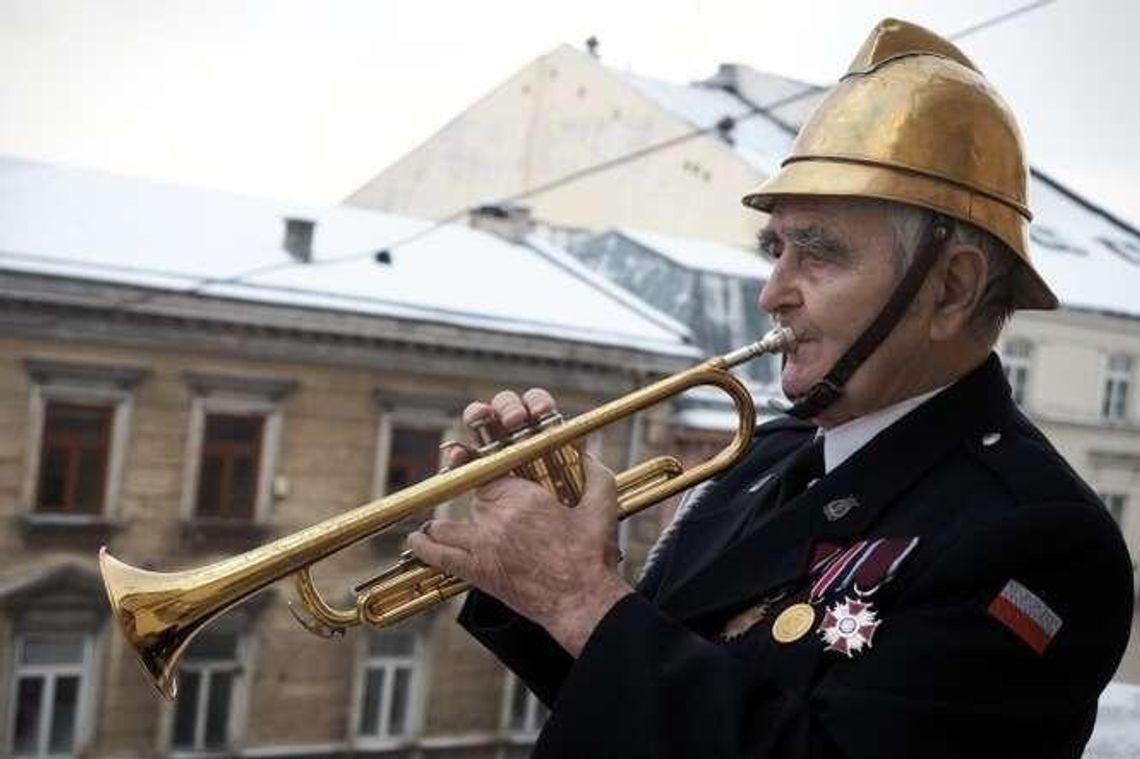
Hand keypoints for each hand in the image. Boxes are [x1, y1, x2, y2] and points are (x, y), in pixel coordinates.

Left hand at [407, 388, 631, 655]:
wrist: (581, 601)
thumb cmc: (591, 557)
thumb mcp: (602, 507)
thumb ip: (596, 475)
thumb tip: (590, 456)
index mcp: (524, 496)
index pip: (493, 471)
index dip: (491, 471)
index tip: (491, 471)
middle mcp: (498, 516)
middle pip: (475, 498)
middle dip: (484, 502)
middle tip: (497, 512)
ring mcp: (483, 545)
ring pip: (450, 526)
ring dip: (445, 525)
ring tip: (439, 526)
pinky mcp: (478, 572)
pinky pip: (441, 557)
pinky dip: (425, 548)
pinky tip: (417, 541)